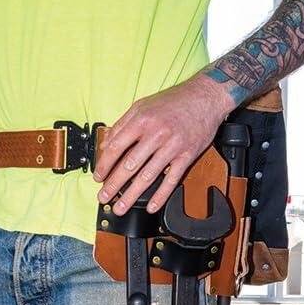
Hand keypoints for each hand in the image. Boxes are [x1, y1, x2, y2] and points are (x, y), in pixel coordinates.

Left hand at [93, 75, 234, 214]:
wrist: (205, 97)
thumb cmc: (174, 101)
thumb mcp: (142, 105)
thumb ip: (122, 124)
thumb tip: (105, 144)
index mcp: (142, 120)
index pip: (117, 147)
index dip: (105, 164)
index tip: (98, 176)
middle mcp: (156, 134)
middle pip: (129, 165)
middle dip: (114, 185)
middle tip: (103, 197)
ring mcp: (172, 147)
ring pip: (148, 176)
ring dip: (132, 195)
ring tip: (121, 207)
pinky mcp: (187, 155)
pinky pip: (172, 179)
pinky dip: (161, 195)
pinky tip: (151, 206)